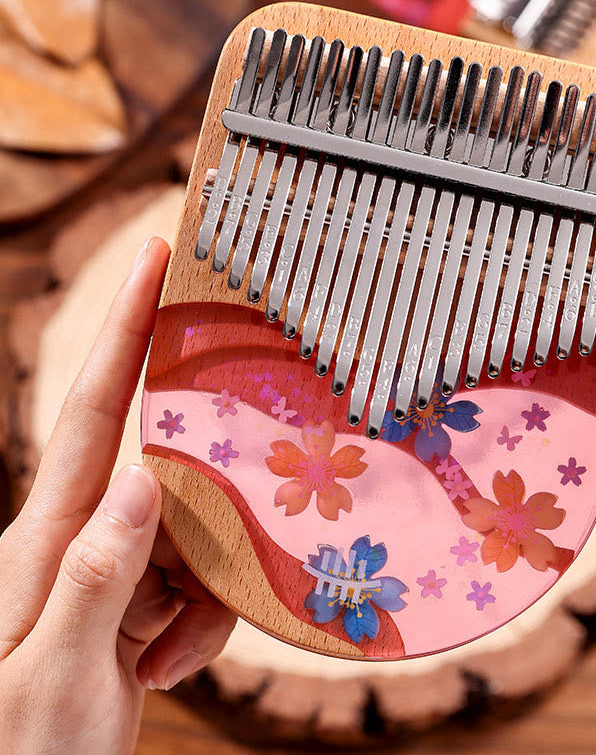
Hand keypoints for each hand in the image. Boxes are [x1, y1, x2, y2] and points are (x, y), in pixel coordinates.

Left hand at [0, 238, 235, 753]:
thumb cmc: (18, 752)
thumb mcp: (55, 675)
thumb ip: (99, 574)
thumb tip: (142, 479)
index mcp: (50, 537)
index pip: (94, 412)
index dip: (125, 331)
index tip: (154, 262)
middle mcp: (84, 534)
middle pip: (172, 482)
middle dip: (206, 521)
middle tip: (184, 603)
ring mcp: (113, 566)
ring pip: (195, 536)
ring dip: (202, 598)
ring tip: (160, 662)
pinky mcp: (136, 597)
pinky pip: (194, 579)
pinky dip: (198, 623)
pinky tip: (164, 667)